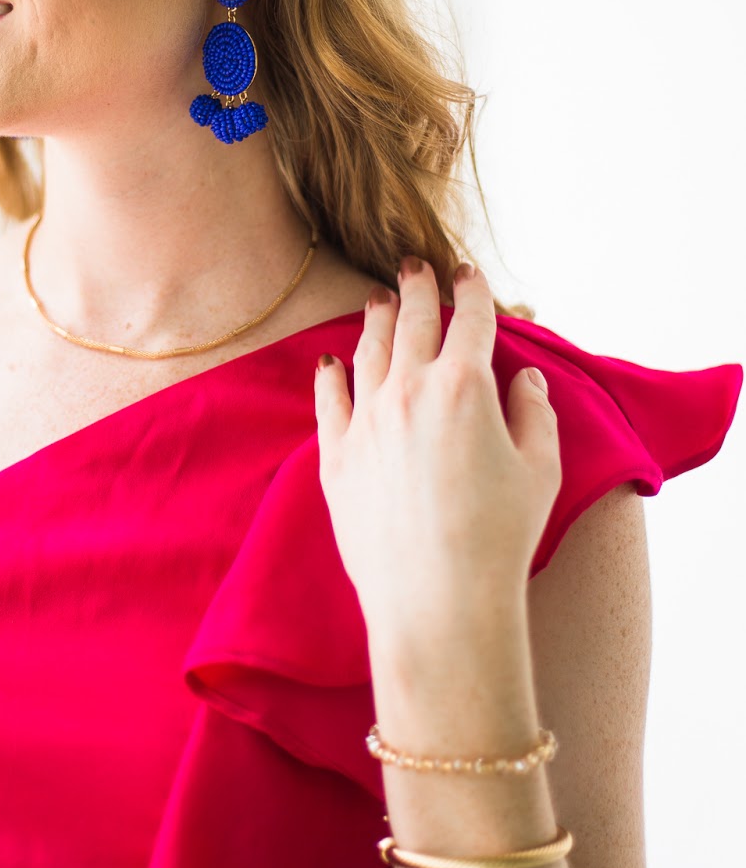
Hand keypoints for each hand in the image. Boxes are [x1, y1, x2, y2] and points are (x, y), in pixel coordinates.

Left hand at [313, 259, 560, 659]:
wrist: (438, 601)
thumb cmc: (500, 539)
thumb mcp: (539, 469)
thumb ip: (533, 413)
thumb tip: (524, 379)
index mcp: (465, 386)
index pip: (470, 320)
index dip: (471, 291)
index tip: (468, 275)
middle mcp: (409, 390)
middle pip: (412, 322)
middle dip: (417, 288)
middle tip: (416, 266)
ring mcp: (366, 421)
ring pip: (368, 351)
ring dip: (376, 319)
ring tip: (379, 301)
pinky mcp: (335, 457)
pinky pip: (328, 400)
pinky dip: (330, 374)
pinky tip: (330, 361)